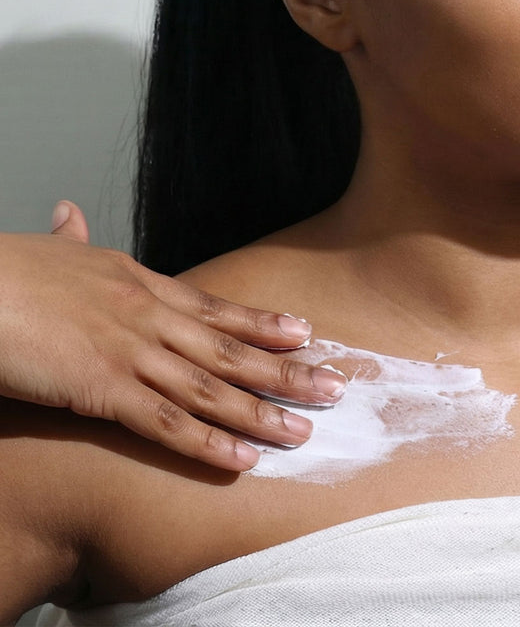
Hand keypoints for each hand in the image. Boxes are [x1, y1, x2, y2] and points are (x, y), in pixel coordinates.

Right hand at [0, 201, 346, 469]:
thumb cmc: (4, 271)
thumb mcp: (49, 251)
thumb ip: (72, 241)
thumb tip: (68, 213)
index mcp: (138, 284)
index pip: (215, 308)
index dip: (262, 323)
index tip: (304, 333)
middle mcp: (147, 315)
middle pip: (230, 348)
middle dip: (285, 371)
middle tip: (334, 387)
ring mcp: (129, 351)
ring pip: (210, 387)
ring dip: (261, 413)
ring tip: (304, 431)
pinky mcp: (101, 387)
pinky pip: (164, 421)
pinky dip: (207, 442)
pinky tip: (241, 459)